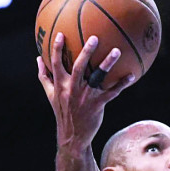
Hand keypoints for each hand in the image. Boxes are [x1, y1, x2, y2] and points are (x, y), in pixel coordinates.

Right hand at [37, 32, 133, 150]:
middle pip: (79, 67)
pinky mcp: (98, 105)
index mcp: (60, 85)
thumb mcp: (50, 95)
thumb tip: (38, 59)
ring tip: (117, 50)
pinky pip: (112, 92)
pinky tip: (131, 75)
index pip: (56, 64)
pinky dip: (122, 84)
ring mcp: (86, 97)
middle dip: (86, 52)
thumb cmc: (62, 111)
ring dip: (107, 63)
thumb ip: (44, 76)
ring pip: (97, 77)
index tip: (61, 34)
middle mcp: (72, 89)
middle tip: (95, 38)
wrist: (72, 136)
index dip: (57, 49)